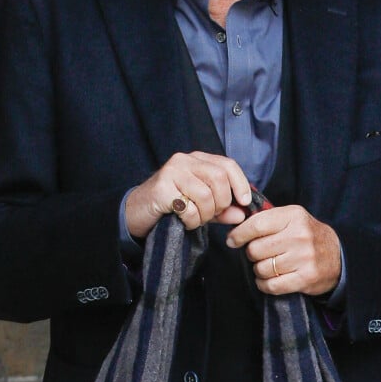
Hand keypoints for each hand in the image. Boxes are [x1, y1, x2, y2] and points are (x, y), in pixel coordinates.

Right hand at [125, 151, 251, 237]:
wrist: (135, 213)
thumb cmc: (170, 207)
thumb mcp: (201, 206)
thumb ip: (222, 209)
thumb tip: (242, 213)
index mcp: (197, 160)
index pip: (228, 165)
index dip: (241, 184)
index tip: (245, 202)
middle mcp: (184, 160)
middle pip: (219, 178)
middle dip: (221, 203)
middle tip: (212, 215)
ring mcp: (172, 172)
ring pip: (206, 195)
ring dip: (205, 214)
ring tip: (195, 219)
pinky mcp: (162, 188)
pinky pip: (189, 208)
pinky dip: (191, 220)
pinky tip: (183, 221)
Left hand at [226, 204, 340, 295]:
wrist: (338, 255)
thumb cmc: (306, 235)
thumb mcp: (291, 218)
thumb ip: (266, 219)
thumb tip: (234, 227)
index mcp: (293, 216)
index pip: (256, 224)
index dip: (239, 234)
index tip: (232, 240)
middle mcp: (299, 235)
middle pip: (256, 249)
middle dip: (251, 254)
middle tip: (258, 254)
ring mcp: (304, 258)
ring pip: (262, 268)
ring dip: (259, 270)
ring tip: (267, 265)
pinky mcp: (306, 278)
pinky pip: (272, 285)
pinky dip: (265, 284)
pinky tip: (269, 279)